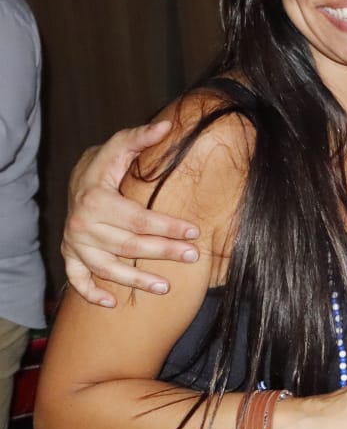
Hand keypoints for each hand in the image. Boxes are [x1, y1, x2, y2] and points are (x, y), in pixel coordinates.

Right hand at [62, 121, 199, 304]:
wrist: (76, 182)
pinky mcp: (70, 256)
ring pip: (107, 268)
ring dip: (136, 280)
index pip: (138, 218)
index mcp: (96, 200)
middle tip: (193, 257)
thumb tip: (167, 124)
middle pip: (128, 245)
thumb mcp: (119, 147)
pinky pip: (77, 279)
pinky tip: (111, 303)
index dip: (168, 225)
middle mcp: (82, 225)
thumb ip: (140, 138)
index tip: (195, 231)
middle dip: (163, 252)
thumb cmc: (104, 166)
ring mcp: (75, 244)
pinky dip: (90, 293)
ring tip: (165, 287)